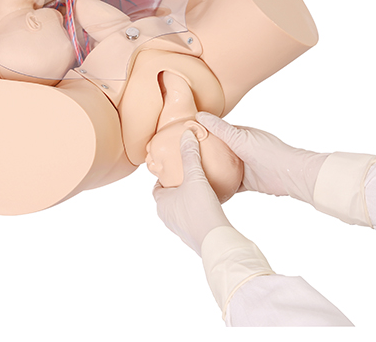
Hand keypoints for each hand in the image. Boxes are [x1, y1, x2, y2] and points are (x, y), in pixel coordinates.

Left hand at [152, 130, 231, 254]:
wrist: (217, 241)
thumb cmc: (201, 209)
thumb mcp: (195, 177)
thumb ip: (190, 155)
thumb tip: (187, 133)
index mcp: (162, 204)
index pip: (157, 186)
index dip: (165, 176)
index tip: (175, 167)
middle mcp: (168, 217)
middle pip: (169, 196)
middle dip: (178, 185)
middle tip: (189, 173)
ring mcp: (181, 228)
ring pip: (182, 207)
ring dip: (189, 197)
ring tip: (201, 186)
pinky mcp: (194, 235)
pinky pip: (193, 216)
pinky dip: (198, 208)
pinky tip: (212, 201)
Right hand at [196, 112, 327, 204]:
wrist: (291, 175)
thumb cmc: (269, 153)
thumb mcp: (241, 139)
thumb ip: (221, 129)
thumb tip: (200, 116)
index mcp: (240, 135)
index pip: (216, 131)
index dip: (201, 132)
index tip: (183, 135)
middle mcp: (241, 149)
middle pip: (217, 151)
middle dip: (203, 153)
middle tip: (181, 157)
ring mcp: (244, 166)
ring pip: (222, 168)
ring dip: (210, 170)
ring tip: (189, 173)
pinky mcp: (246, 182)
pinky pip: (229, 183)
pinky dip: (219, 185)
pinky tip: (205, 188)